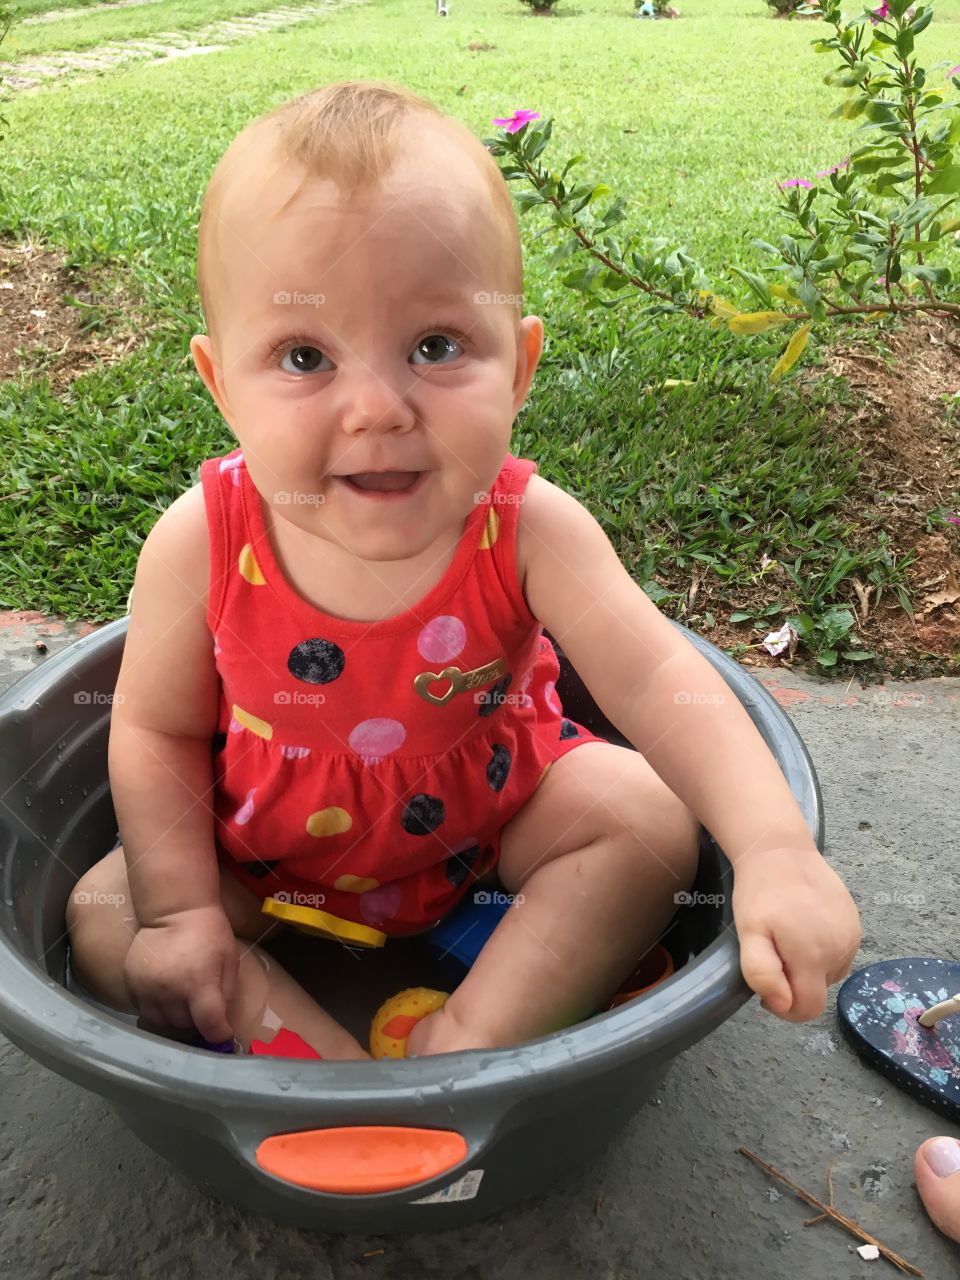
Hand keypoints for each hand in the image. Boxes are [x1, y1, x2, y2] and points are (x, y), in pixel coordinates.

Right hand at [123, 905, 239, 1043]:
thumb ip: (226, 994)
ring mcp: (146, 989)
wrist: (174, 909)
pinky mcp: (131, 984)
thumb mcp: (229, 960)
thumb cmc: (209, 932)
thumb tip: (221, 1022)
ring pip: (162, 1023)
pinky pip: (145, 1010)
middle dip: (196, 1022)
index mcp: (199, 984)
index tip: (223, 1033)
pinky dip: (157, 1008)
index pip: (210, 1026)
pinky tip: (166, 995)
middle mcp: (169, 991)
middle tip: (202, 1009)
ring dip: (175, 1018)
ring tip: (183, 1003)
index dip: (219, 1034)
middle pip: (184, 1026)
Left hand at [731, 844, 861, 1021]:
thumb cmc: (761, 892)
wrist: (781, 849)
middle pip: (819, 991)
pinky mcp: (855, 922)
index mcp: (814, 957)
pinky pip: (839, 952)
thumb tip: (783, 1004)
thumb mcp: (749, 933)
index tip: (768, 985)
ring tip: (787, 936)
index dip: (786, 1008)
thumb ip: (762, 973)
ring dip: (808, 966)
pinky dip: (822, 950)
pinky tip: (803, 927)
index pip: (809, 1010)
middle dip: (795, 981)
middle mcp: (841, 950)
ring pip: (830, 973)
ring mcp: (852, 936)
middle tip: (773, 950)